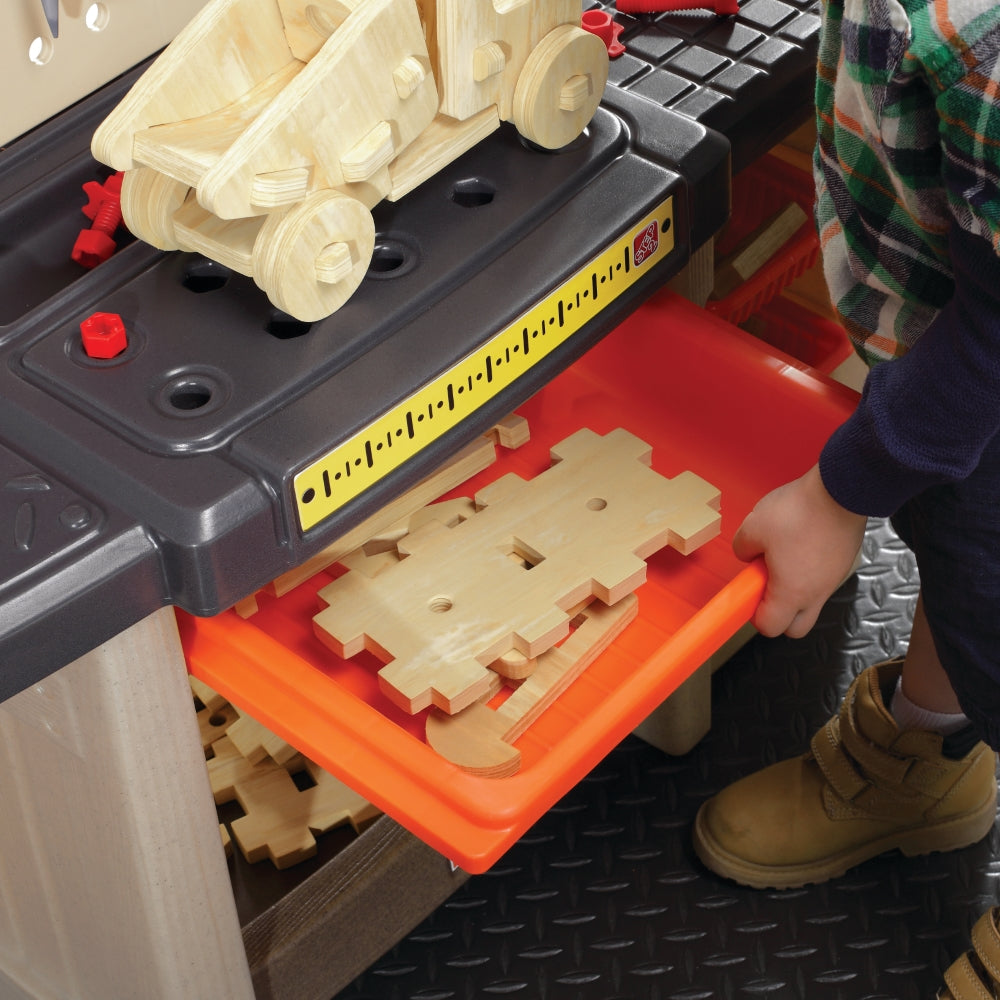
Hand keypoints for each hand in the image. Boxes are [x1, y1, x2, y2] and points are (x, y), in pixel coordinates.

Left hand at [733, 464, 866, 637]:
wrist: (841, 490)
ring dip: (794, 591)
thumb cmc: (800, 511)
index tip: (749, 596)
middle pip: (796, 627)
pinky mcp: (843, 562)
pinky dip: (809, 572)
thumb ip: (743, 547)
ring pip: (811, 602)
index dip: (755, 615)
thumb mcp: (753, 527)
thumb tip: (746, 554)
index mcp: (792, 592)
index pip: (771, 627)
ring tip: (782, 559)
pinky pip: (823, 580)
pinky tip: (800, 545)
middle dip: (778, 614)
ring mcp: (834, 579)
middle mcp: (816, 593)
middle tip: (765, 585)